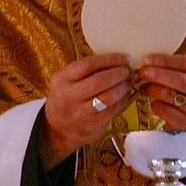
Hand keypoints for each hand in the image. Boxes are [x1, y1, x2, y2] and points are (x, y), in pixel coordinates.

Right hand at [41, 52, 131, 169]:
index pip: (87, 65)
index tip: (123, 57)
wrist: (58, 127)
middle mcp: (70, 96)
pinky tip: (126, 94)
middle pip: (99, 81)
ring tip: (128, 82)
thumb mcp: (66, 80)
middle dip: (117, 74)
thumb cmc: (66, 96)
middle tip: (127, 70)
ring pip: (109, 98)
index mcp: (62, 79)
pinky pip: (114, 110)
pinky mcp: (94, 125)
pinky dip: (124, 100)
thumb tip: (114, 60)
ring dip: (123, 87)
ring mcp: (82, 112)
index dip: (108, 60)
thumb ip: (84, 71)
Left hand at [138, 54, 185, 130]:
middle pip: (181, 80)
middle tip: (143, 71)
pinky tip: (155, 102)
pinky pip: (165, 110)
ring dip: (154, 89)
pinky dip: (156, 104)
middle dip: (158, 74)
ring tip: (146, 87)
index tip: (147, 59)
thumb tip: (149, 61)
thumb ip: (176, 68)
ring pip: (171, 95)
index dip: (165, 60)